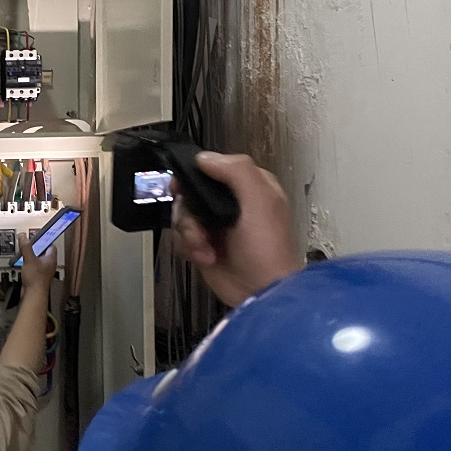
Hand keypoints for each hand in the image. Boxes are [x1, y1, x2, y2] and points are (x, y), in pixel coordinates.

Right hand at [19, 236, 57, 292]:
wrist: (33, 294)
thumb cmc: (36, 280)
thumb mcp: (29, 259)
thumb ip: (26, 246)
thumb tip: (23, 237)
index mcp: (51, 259)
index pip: (51, 245)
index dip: (44, 239)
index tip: (38, 236)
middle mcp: (49, 265)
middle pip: (44, 252)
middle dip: (36, 248)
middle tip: (29, 244)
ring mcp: (44, 271)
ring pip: (38, 259)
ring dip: (31, 256)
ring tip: (25, 254)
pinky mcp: (38, 276)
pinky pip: (34, 266)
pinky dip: (29, 263)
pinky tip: (24, 264)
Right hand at [173, 152, 300, 306]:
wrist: (260, 293)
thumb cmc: (268, 250)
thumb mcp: (260, 202)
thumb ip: (237, 172)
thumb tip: (205, 158)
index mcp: (250, 187)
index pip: (215, 167)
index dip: (196, 174)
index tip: (183, 185)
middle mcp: (232, 204)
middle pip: (192, 192)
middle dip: (189, 210)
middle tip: (196, 224)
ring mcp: (217, 226)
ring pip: (184, 215)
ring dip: (189, 232)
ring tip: (204, 246)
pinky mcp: (205, 246)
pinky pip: (182, 237)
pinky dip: (189, 247)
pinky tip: (204, 256)